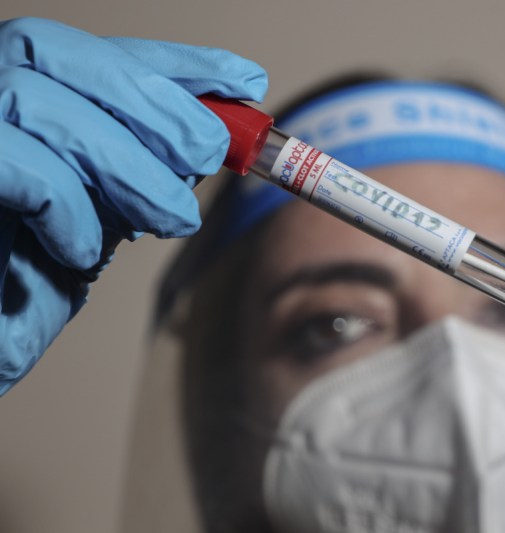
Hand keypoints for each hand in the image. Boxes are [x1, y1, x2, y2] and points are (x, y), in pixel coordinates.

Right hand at [0, 17, 266, 393]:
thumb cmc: (26, 273)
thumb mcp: (102, 208)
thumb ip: (141, 166)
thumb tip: (208, 139)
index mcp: (18, 92)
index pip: (97, 52)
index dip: (175, 62)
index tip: (244, 81)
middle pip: (60, 53)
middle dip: (155, 104)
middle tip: (209, 154)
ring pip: (39, 104)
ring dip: (128, 166)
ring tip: (173, 218)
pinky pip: (14, 166)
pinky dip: (66, 207)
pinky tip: (83, 250)